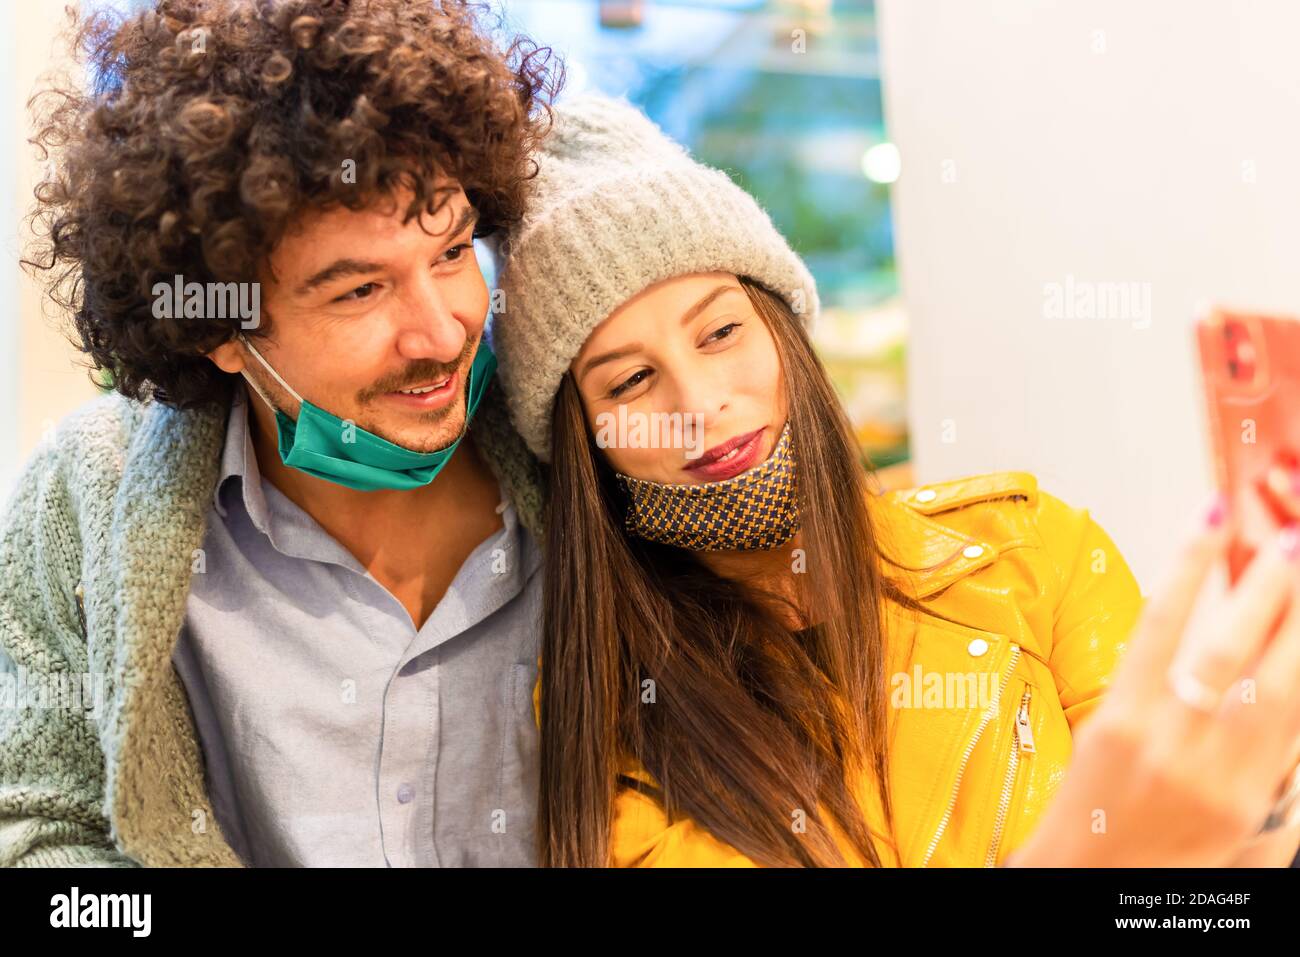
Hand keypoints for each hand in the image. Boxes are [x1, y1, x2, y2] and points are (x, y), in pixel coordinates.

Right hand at [1009, 480, 1299, 866]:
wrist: (1090, 892)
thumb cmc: (1085, 815)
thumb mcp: (1100, 740)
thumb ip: (1151, 692)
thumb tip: (1215, 640)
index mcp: (1120, 724)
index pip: (1161, 622)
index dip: (1189, 561)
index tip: (1212, 513)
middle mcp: (1172, 749)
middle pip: (1231, 652)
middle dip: (1267, 591)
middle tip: (1288, 544)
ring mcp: (1221, 784)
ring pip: (1279, 696)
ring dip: (1299, 637)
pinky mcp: (1255, 817)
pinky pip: (1294, 751)